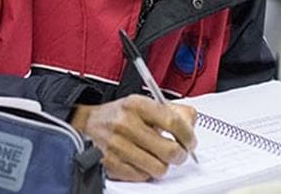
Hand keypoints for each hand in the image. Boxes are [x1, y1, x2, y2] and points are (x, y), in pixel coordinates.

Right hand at [70, 95, 197, 181]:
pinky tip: (142, 160)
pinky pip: (142, 176)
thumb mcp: (145, 103)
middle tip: (180, 153)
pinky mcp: (111, 163)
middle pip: (169, 150)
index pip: (173, 122)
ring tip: (158, 157)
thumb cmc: (121, 114)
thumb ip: (173, 110)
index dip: (188, 135)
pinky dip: (146, 171)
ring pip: (158, 168)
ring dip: (163, 165)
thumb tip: (191, 125)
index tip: (191, 141)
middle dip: (180, 155)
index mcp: (137, 105)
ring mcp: (117, 146)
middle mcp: (126, 124)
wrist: (88, 124)